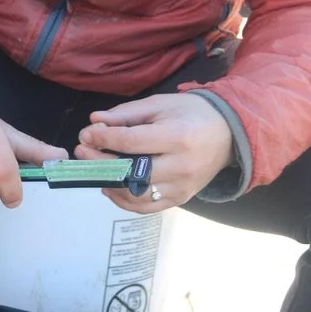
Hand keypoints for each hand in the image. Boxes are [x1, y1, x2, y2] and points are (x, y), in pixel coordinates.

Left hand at [76, 93, 233, 212]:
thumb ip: (126, 114)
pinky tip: (111, 187)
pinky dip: (124, 200)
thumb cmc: (192, 113)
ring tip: (96, 171)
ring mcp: (182, 187)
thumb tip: (94, 121)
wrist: (228, 133)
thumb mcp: (160, 104)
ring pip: (136, 195)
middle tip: (82, 152)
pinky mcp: (182, 199)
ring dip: (109, 184)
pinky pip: (146, 207)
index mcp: (177, 137)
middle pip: (130, 172)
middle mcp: (181, 166)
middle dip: (100, 163)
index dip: (103, 139)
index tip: (86, 134)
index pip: (131, 142)